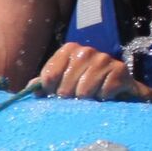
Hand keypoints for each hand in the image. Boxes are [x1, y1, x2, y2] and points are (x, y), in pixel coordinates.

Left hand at [31, 42, 148, 102]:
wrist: (120, 89)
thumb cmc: (87, 85)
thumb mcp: (64, 82)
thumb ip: (45, 83)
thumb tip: (31, 88)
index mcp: (69, 50)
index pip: (49, 77)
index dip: (51, 92)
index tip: (57, 96)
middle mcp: (86, 51)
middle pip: (65, 87)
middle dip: (70, 99)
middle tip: (78, 99)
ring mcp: (104, 58)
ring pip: (84, 91)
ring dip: (87, 101)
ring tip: (92, 98)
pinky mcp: (120, 70)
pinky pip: (103, 93)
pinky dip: (103, 99)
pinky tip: (105, 96)